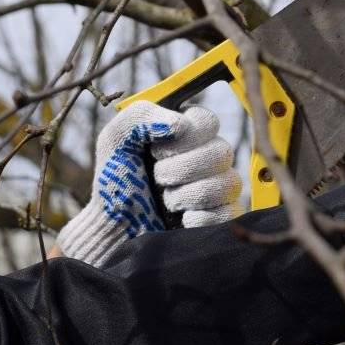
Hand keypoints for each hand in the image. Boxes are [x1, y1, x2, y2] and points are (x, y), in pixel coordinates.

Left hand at [56, 101, 241, 266]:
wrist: (115, 228)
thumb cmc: (117, 183)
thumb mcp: (116, 140)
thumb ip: (141, 116)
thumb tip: (180, 124)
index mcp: (186, 135)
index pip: (208, 121)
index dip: (187, 135)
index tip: (157, 150)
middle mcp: (207, 159)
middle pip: (222, 152)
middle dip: (183, 168)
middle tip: (158, 178)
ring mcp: (218, 188)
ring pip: (228, 183)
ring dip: (189, 194)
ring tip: (167, 201)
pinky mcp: (222, 217)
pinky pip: (229, 212)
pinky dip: (200, 218)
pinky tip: (181, 219)